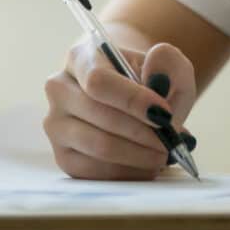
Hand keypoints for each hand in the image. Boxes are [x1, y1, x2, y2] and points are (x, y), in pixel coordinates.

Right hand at [43, 39, 196, 179]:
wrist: (130, 94)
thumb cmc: (147, 77)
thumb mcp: (166, 62)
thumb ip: (167, 61)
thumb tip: (156, 75)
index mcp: (80, 57)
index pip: (98, 80)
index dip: (132, 99)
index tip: (164, 114)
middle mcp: (59, 89)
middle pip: (98, 116)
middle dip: (142, 132)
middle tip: (171, 141)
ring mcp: (57, 125)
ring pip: (98, 146)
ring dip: (139, 155)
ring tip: (164, 153)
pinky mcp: (64, 157)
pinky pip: (96, 172)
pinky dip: (128, 171)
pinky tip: (147, 164)